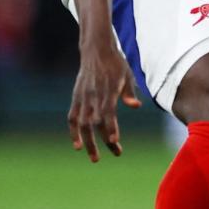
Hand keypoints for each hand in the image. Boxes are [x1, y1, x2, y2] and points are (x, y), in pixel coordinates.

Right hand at [68, 43, 142, 161]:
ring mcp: (82, 97)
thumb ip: (130, 92)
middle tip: (116, 153)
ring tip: (95, 158)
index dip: (110, 127)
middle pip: (96, 122)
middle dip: (104, 140)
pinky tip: (77, 145)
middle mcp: (93, 95)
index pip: (108, 112)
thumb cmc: (116, 64)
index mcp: (108, 90)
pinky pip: (72, 117)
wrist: (95, 50)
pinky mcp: (76, 97)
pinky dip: (73, 131)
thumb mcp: (127, 75)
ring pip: (82, 124)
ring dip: (88, 142)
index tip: (114, 141)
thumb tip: (136, 106)